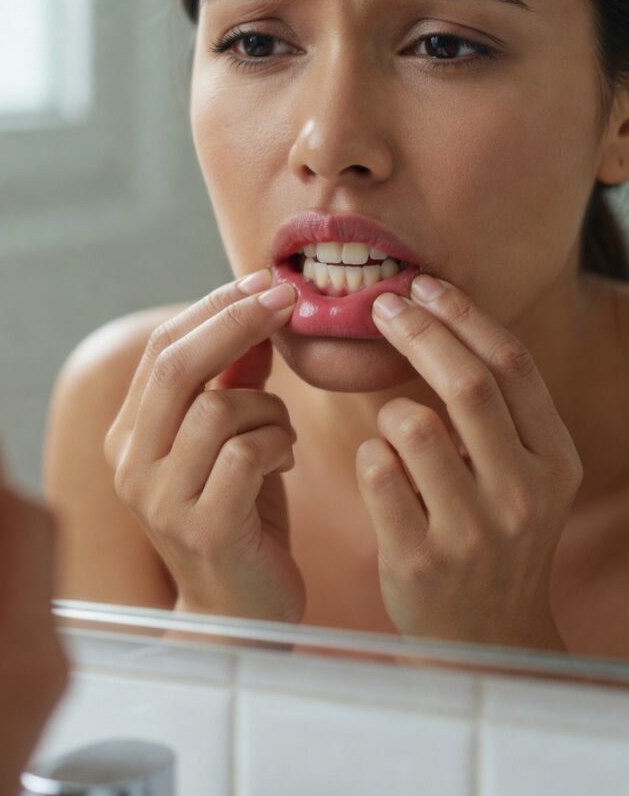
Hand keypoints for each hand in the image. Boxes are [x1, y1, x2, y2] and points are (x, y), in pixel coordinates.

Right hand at [105, 269, 304, 622]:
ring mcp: (161, 498)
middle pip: (177, 365)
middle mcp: (131, 463)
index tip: (266, 281)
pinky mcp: (201, 526)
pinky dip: (279, 444)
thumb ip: (236, 380)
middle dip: (238, 320)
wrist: (237, 615)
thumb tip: (257, 309)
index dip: (216, 307)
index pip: (163, 349)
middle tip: (287, 298)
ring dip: (270, 408)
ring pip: (220, 408)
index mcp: (130, 435)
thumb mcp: (232, 439)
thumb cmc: (240, 516)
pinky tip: (282, 463)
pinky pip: (249, 452)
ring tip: (281, 435)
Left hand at [357, 275, 581, 649]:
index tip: (424, 287)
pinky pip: (375, 469)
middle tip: (382, 306)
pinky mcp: (419, 556)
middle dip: (417, 331)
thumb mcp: (523, 475)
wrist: (485, 637)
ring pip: (410, 423)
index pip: (513, 366)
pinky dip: (370, 457)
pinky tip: (384, 478)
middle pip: (466, 383)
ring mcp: (473, 529)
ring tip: (399, 439)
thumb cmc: (495, 535)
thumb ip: (499, 413)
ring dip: (390, 413)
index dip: (464, 316)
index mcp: (554, 461)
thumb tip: (438, 319)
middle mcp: (523, 493)